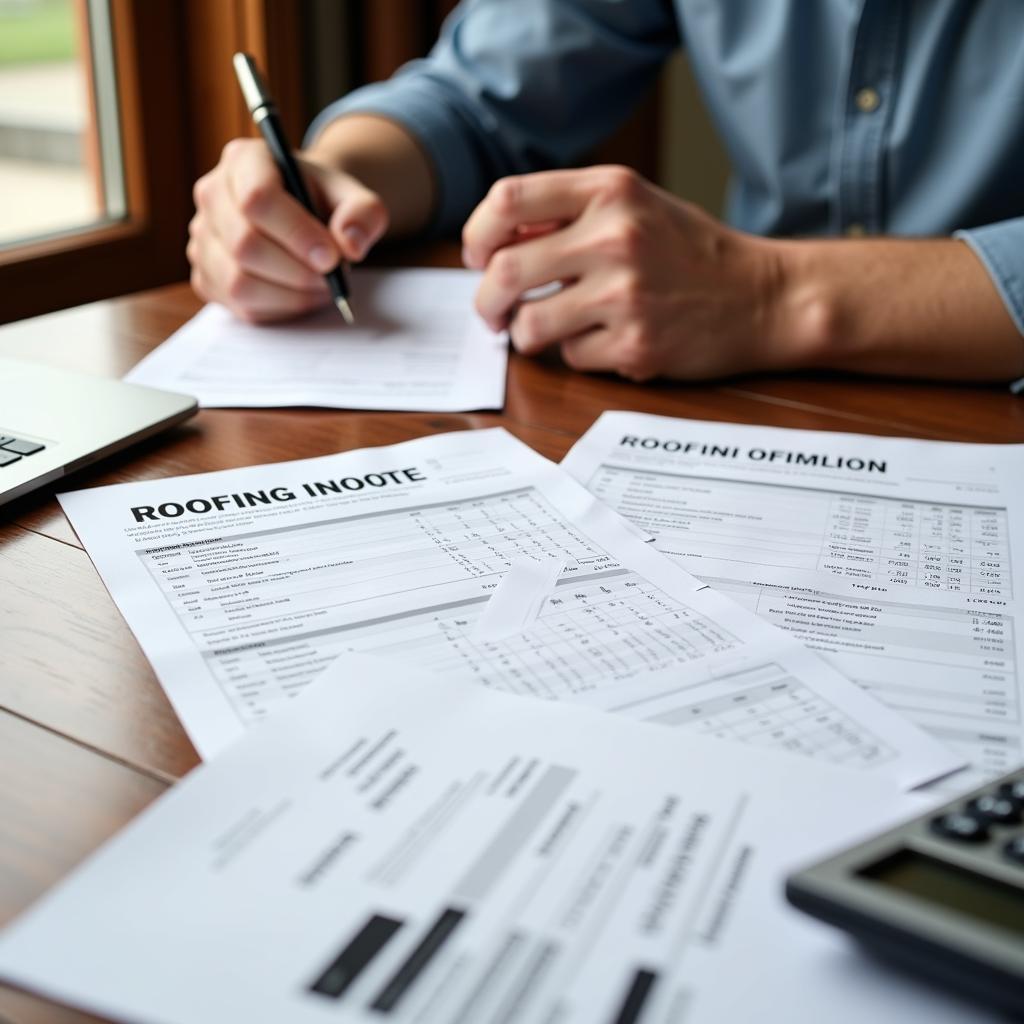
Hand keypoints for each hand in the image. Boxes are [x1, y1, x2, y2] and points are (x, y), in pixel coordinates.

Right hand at [188, 138, 387, 322]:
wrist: (303, 212)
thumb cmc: (323, 201)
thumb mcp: (353, 195)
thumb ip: (363, 213)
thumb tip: (350, 246)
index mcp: (244, 160)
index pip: (257, 199)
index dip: (297, 234)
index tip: (332, 257)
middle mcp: (212, 195)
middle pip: (245, 245)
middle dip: (298, 271)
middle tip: (332, 276)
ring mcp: (203, 238)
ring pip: (239, 282)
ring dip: (291, 295)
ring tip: (321, 286)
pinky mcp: (207, 276)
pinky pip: (240, 306)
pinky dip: (279, 309)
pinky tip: (301, 294)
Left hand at [462, 165, 791, 380]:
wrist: (763, 296)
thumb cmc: (690, 252)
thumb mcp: (636, 207)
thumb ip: (569, 214)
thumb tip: (493, 242)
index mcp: (611, 191)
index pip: (508, 200)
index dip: (477, 234)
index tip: (478, 257)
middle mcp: (615, 237)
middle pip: (504, 271)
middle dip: (486, 301)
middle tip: (491, 313)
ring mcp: (625, 295)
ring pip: (529, 325)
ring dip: (526, 334)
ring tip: (547, 329)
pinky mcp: (635, 346)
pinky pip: (571, 357)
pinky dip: (578, 354)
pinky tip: (609, 341)